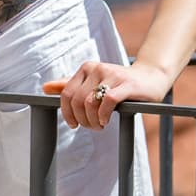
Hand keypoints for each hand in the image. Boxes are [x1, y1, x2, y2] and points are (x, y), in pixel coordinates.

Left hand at [46, 58, 169, 129]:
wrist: (150, 78)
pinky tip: (107, 120)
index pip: (66, 94)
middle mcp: (96, 68)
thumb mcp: (93, 83)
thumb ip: (70, 85)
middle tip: (91, 127)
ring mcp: (111, 75)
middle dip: (82, 119)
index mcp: (86, 68)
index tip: (74, 124)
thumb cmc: (119, 83)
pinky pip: (107, 102)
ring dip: (93, 120)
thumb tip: (45, 88)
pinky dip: (104, 115)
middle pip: (77, 101)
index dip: (67, 113)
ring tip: (100, 125)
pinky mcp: (126, 84)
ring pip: (90, 103)